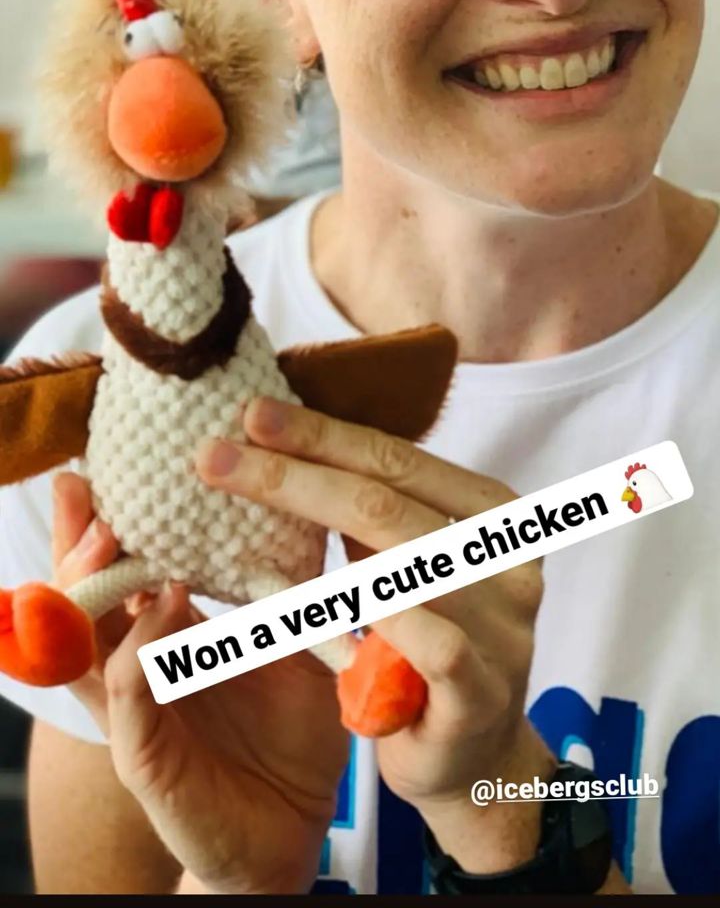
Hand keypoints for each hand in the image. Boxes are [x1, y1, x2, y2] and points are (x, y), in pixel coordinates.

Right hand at [52, 471, 349, 893]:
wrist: (296, 827)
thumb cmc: (290, 732)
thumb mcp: (292, 645)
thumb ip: (284, 589)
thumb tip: (304, 506)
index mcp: (167, 636)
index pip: (126, 568)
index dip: (112, 520)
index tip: (113, 464)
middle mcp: (139, 667)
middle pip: (86, 595)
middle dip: (80, 539)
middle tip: (83, 484)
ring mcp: (134, 713)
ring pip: (84, 643)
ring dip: (88, 587)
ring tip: (104, 534)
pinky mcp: (145, 758)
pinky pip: (125, 701)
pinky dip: (135, 654)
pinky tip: (158, 610)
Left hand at [195, 397, 555, 874]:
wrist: (472, 757)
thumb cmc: (426, 643)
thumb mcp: (406, 565)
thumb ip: (373, 512)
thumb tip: (288, 440)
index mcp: (495, 515)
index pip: (398, 460)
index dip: (323, 435)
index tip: (253, 413)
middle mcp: (507, 562)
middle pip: (386, 503)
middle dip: (292, 473)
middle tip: (216, 454)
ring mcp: (503, 629)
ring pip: (399, 563)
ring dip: (307, 532)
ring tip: (236, 511)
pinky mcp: (480, 694)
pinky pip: (419, 645)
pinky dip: (361, 621)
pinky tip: (295, 601)